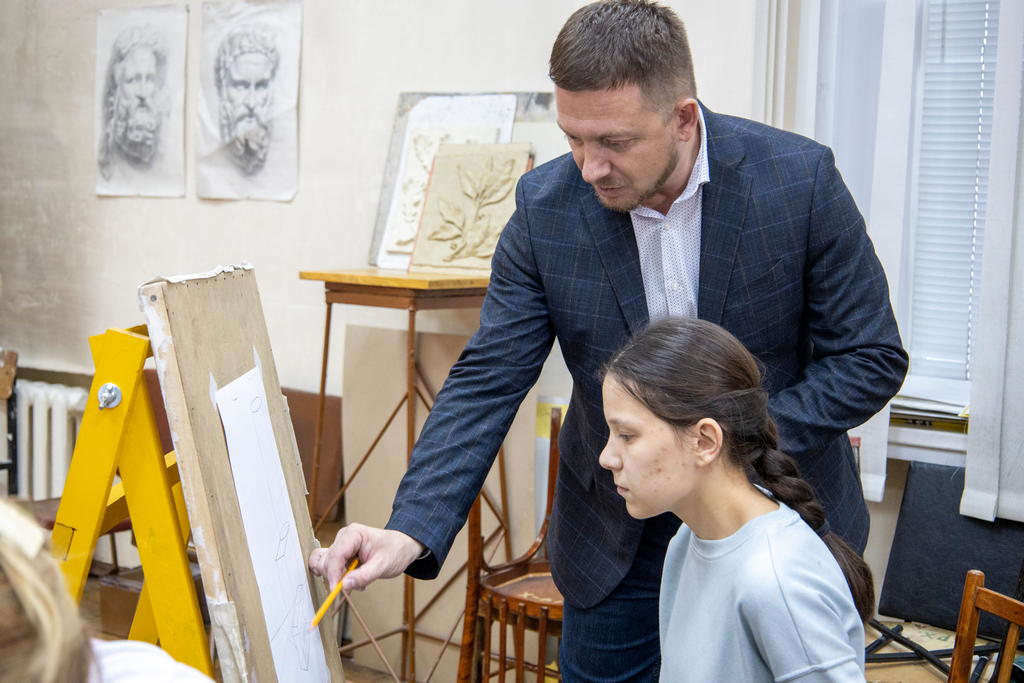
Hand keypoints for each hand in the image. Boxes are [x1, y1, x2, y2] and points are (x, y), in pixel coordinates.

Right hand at [308, 523, 423, 590]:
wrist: (402, 546)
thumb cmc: (395, 551)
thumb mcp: (383, 566)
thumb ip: (364, 576)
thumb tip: (344, 585)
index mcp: (353, 534)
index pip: (335, 555)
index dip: (333, 574)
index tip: (336, 591)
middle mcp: (343, 537)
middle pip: (326, 561)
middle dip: (336, 577)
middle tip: (355, 585)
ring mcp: (340, 544)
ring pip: (325, 564)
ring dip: (337, 577)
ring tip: (357, 580)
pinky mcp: (341, 552)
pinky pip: (328, 564)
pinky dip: (335, 575)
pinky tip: (349, 578)